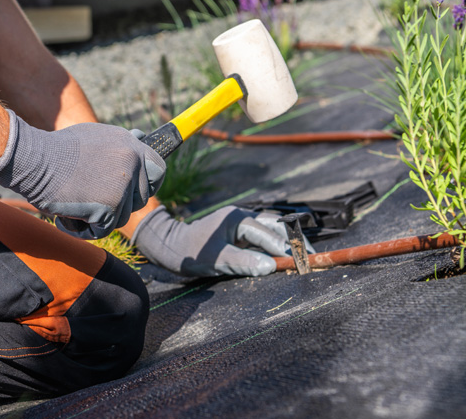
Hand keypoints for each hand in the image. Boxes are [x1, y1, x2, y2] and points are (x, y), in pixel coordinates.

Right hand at [0, 110, 165, 238]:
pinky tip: (67, 217)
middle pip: (140, 199)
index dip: (146, 185)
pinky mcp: (109, 206)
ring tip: (75, 205)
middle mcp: (131, 161)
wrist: (33, 159)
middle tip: (94, 201)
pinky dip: (85, 229)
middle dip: (119, 205)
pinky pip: (104, 230)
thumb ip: (119, 143)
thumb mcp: (95, 137)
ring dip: (99, 218)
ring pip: (121, 217)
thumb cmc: (56, 151)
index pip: (158, 169)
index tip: (132, 193)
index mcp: (130, 144)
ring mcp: (122, 184)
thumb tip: (141, 136)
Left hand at [131, 205, 314, 276]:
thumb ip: (244, 262)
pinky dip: (275, 246)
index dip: (286, 248)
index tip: (302, 260)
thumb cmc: (191, 253)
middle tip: (311, 256)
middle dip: (294, 241)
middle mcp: (242, 217)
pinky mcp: (239, 233)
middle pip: (276, 226)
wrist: (172, 247)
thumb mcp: (217, 260)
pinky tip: (285, 256)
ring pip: (271, 230)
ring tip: (304, 255)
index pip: (268, 234)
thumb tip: (272, 266)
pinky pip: (262, 238)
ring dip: (287, 242)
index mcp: (237, 218)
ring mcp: (241, 224)